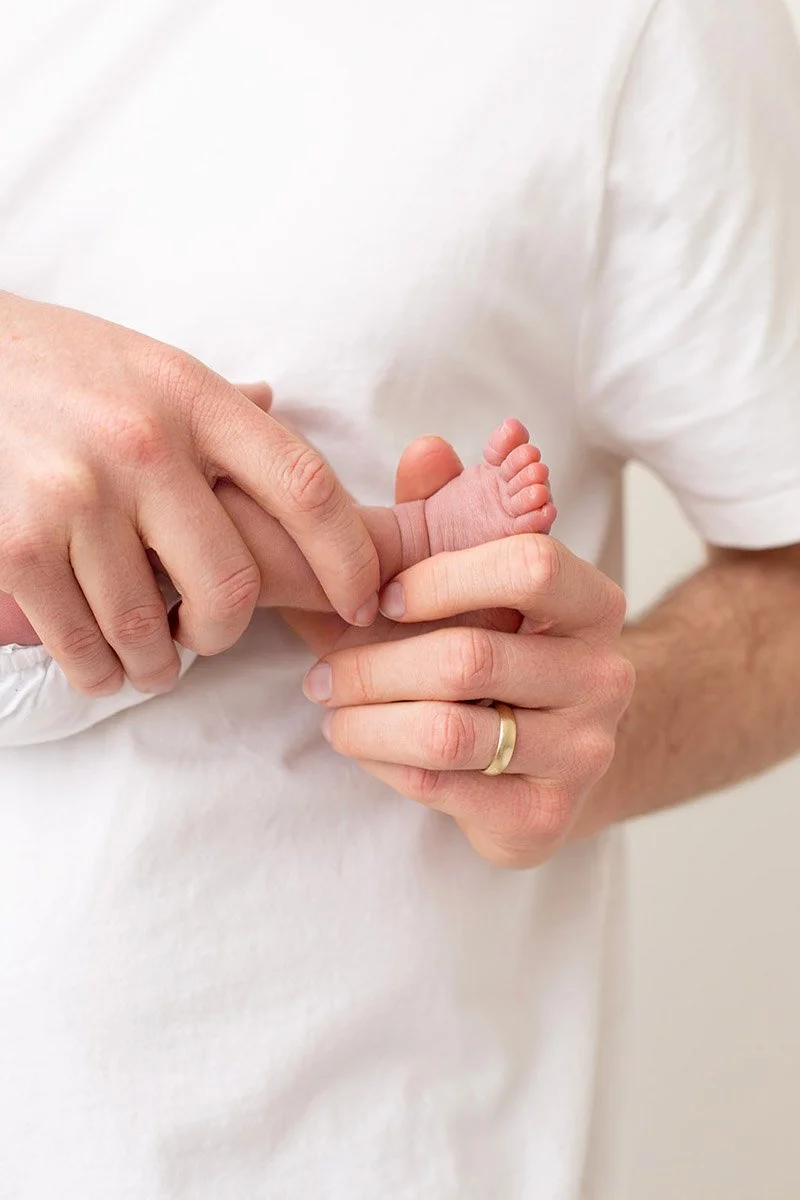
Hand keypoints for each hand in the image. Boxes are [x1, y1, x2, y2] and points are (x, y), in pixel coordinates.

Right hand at [0, 292, 378, 694]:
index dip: (347, 559)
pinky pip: (83, 645)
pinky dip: (101, 672)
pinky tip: (103, 665)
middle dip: (227, 632)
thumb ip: (221, 407)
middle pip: (232, 583)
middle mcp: (144, 445)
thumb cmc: (65, 369)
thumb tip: (281, 414)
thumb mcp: (154, 366)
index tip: (361, 602)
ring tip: (153, 662)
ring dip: (160, 667)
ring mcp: (78, 495)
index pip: (305, 487)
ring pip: (151, 631)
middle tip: (210, 634)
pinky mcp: (18, 544)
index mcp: (195, 397)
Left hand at [302, 536, 634, 867]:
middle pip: (470, 659)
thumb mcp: (477, 584)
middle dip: (371, 666)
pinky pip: (442, 788)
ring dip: (365, 721)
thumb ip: (448, 515)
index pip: (530, 567)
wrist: (558, 759)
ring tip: (330, 710)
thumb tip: (426, 448)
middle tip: (318, 675)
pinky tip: (364, 746)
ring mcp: (584, 751)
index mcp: (594, 604)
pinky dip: (383, 764)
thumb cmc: (502, 653)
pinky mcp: (547, 816)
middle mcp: (604, 675)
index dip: (443, 576)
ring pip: (448, 733)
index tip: (382, 598)